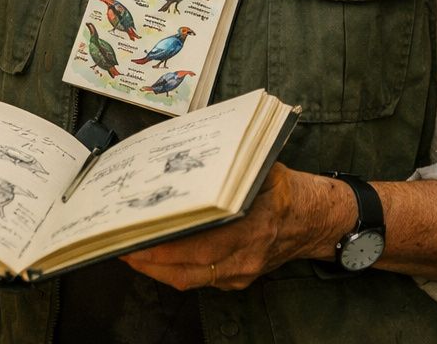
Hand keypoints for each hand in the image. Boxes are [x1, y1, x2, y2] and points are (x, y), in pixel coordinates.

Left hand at [118, 164, 344, 289]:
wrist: (318, 220)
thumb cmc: (288, 191)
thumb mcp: (262, 168)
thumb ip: (229, 168)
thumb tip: (188, 157)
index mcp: (253, 227)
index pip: (200, 245)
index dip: (165, 247)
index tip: (137, 237)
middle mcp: (246, 256)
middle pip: (187, 269)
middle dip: (148, 260)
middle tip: (119, 245)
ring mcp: (242, 272)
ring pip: (189, 279)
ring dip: (156, 268)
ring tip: (128, 251)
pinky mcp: (239, 278)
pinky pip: (199, 279)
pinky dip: (174, 269)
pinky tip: (155, 256)